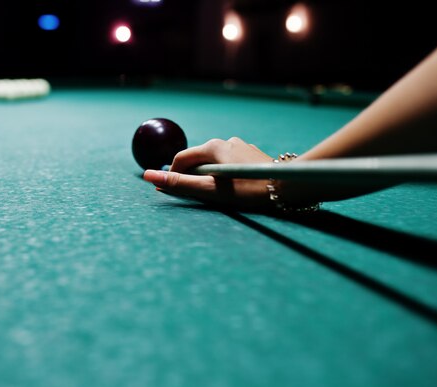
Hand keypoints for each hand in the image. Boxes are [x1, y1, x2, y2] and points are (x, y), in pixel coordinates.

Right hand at [142, 137, 273, 209]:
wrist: (287, 185)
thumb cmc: (247, 189)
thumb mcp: (209, 189)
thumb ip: (179, 183)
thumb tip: (149, 176)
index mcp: (213, 146)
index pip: (182, 159)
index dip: (171, 175)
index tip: (168, 191)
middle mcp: (226, 141)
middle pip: (198, 159)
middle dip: (190, 177)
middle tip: (191, 196)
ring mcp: (240, 146)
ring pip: (214, 162)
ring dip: (208, 176)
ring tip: (214, 195)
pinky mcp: (252, 155)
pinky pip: (228, 163)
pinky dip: (223, 175)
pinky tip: (232, 188)